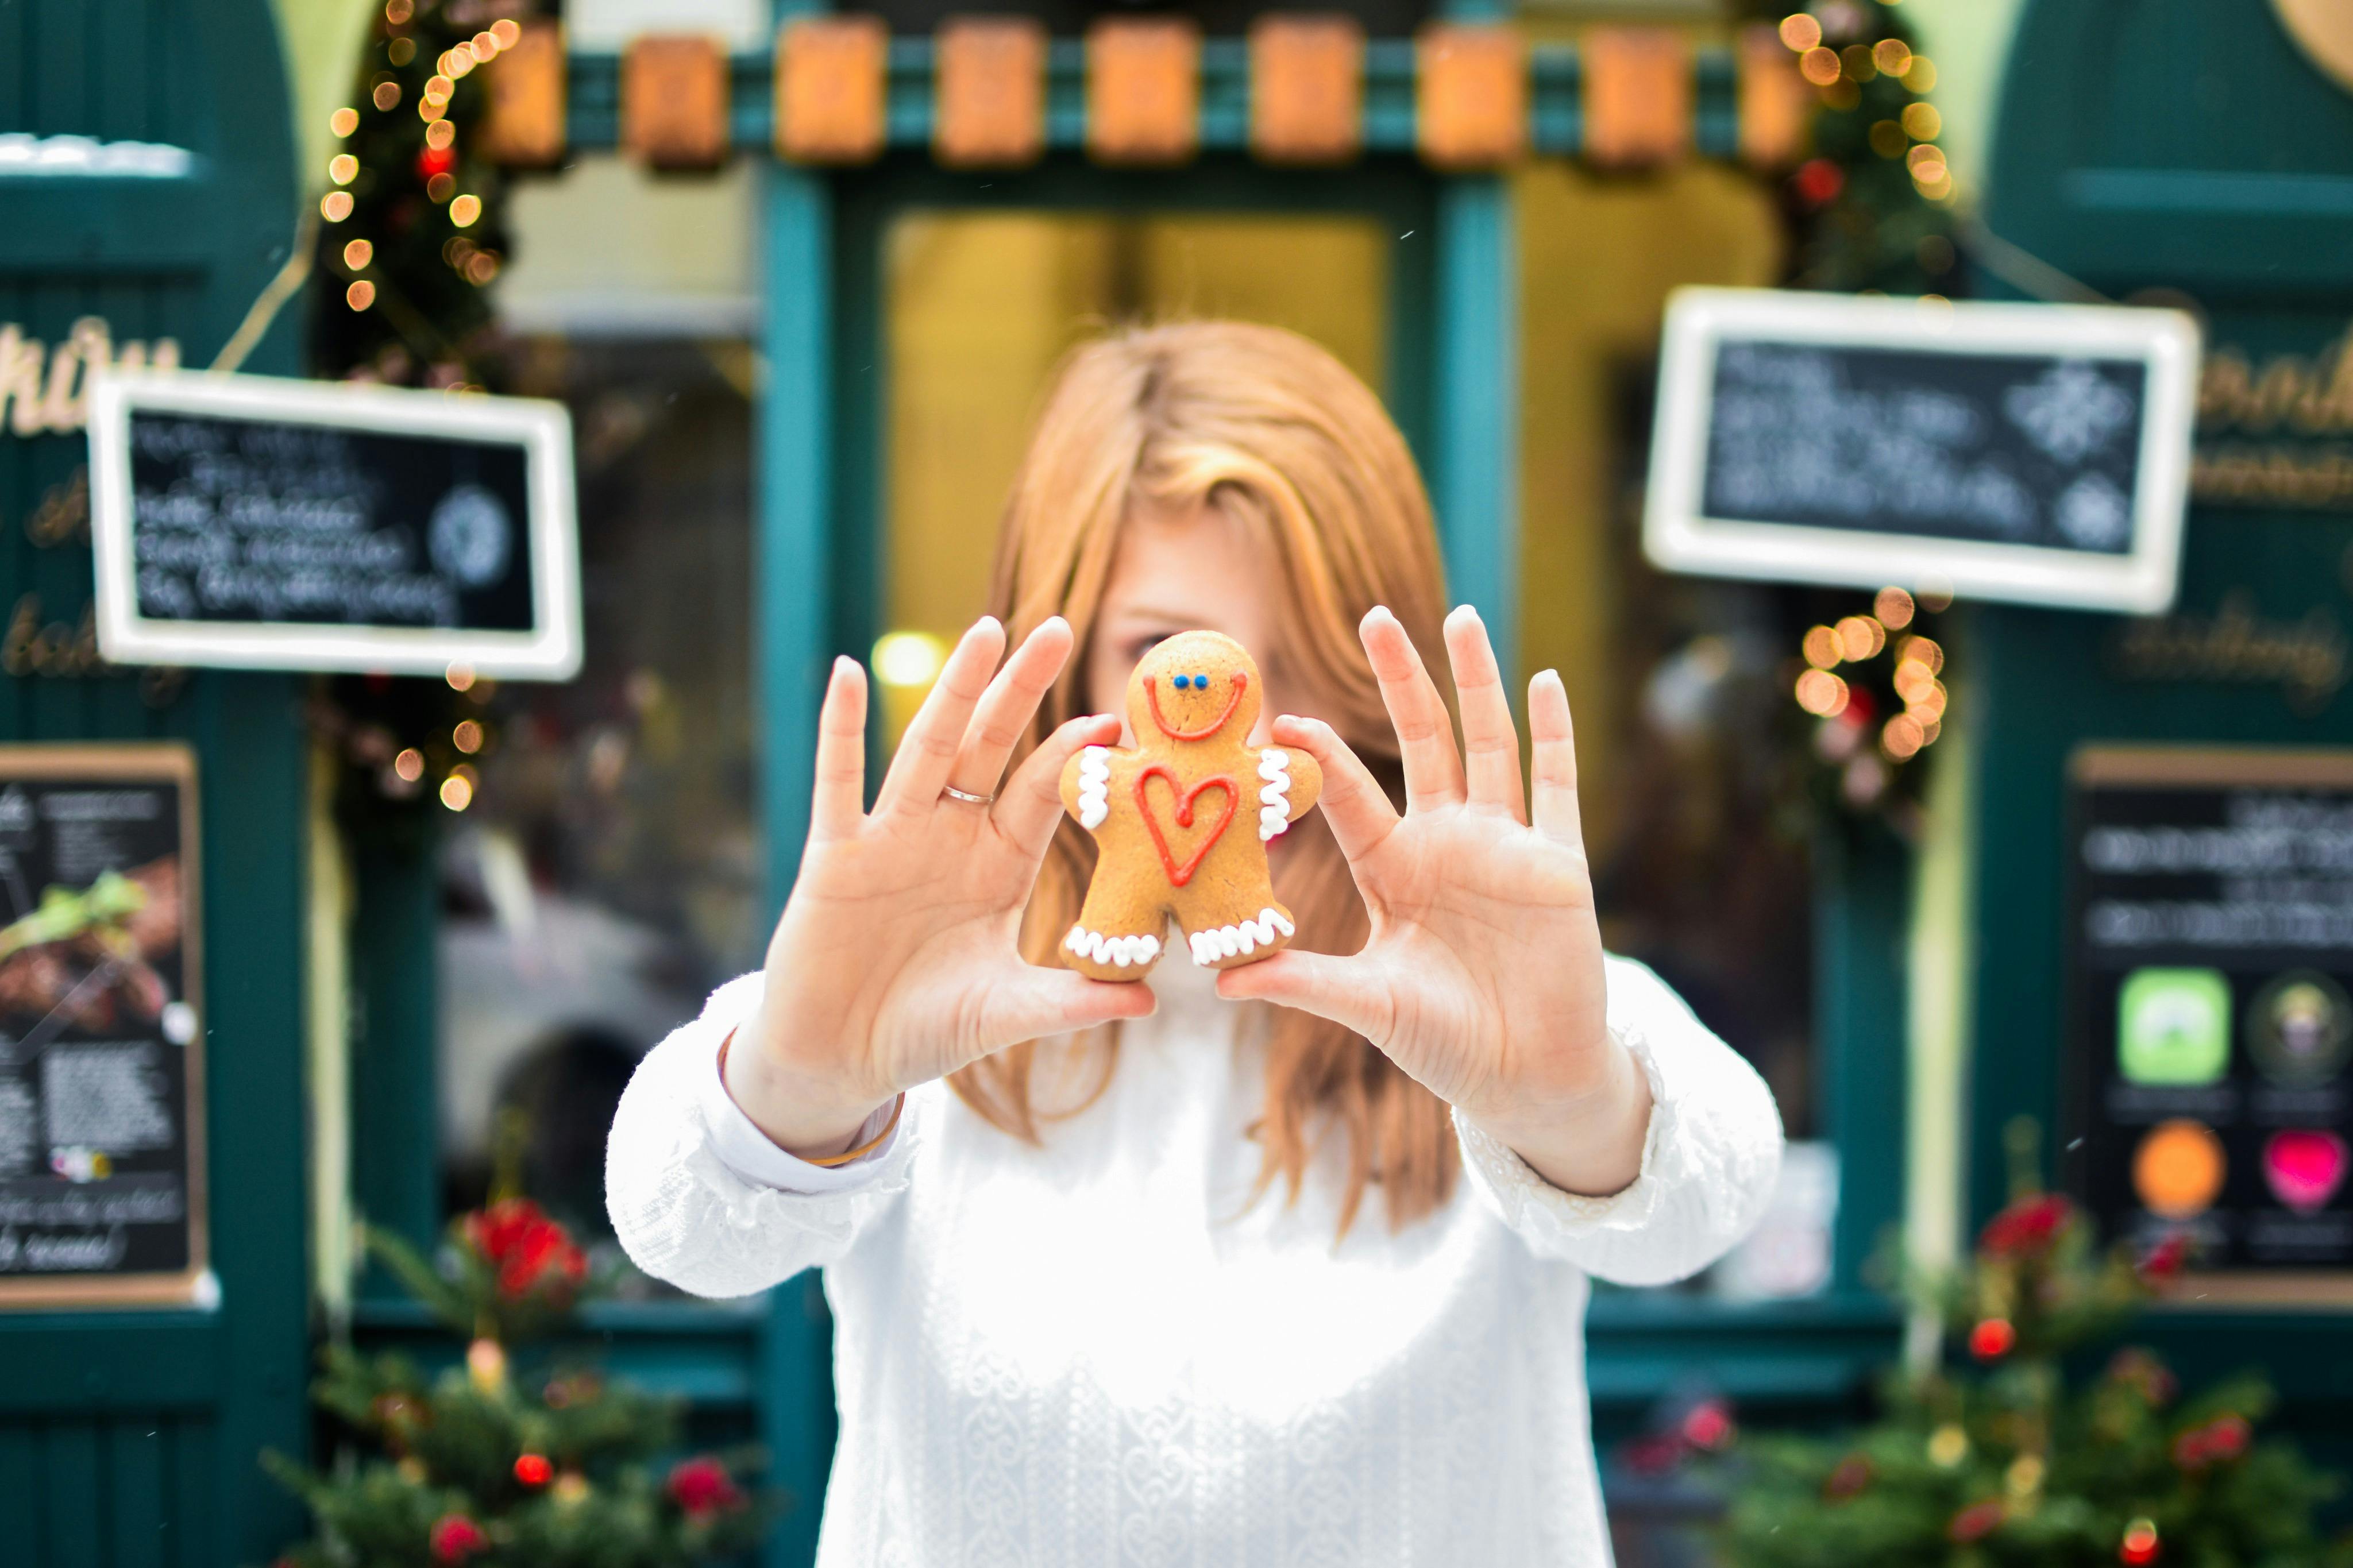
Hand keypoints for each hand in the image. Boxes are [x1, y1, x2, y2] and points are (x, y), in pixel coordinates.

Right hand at [730, 617, 1154, 1156]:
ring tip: (984, 630)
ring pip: (926, 747)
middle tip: (1055, 624)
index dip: (1072, 758)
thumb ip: (1069, 1002)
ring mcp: (890, 838)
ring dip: (954, 689)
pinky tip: (848, 670)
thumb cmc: (923, 1031)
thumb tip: (1148, 998)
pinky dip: (840, 727)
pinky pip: (838, 780)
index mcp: (998, 866)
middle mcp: (950, 838)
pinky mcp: (836, 854)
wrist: (840, 1061)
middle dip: (1021, 688)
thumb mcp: (1005, 1014)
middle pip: (991, 747)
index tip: (1115, 722)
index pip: (1041, 795)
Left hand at [1217, 605, 1650, 1195]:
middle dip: (1399, 679)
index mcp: (1393, 871)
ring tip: (1458, 616)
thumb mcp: (1369, 1007)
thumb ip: (1305, 984)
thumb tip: (1221, 979)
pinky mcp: (1559, 863)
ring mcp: (1505, 847)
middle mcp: (1446, 844)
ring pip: (1489, 743)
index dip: (1321, 757)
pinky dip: (1553, 733)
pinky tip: (1544, 679)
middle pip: (1421, 742)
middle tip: (1373, 615)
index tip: (1282, 717)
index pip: (1350, 798)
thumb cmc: (1447, 1042)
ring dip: (1477, 681)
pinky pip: (1557, 786)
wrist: (1529, 1078)